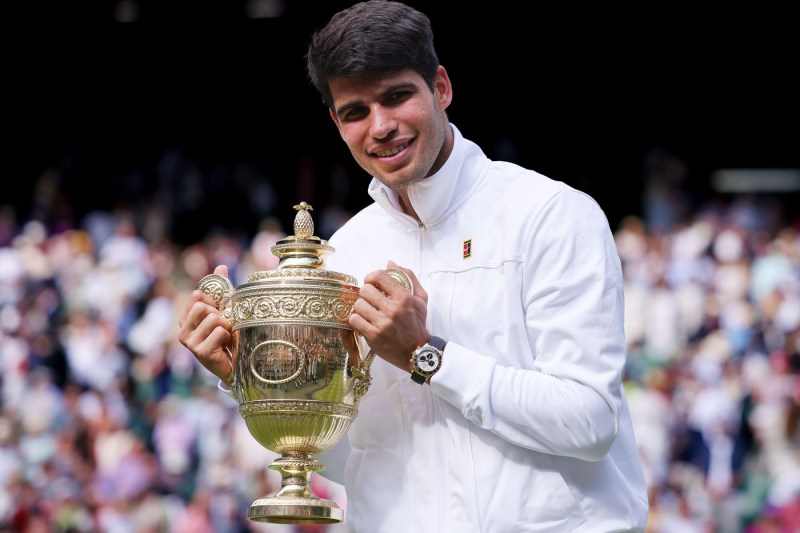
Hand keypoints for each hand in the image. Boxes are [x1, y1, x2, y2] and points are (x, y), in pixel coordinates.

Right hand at [177, 264, 234, 383]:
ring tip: (226, 338)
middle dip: (221, 314)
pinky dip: (229, 337)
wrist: (235, 366)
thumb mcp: (223, 311)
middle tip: (224, 327)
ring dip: (227, 326)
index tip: (219, 311)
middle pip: (204, 306)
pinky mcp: (200, 352)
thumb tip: (221, 266)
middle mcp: (183, 331)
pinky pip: (220, 332)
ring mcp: (190, 343)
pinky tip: (226, 347)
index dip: (213, 300)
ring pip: (214, 318)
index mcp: (187, 319)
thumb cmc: (227, 337)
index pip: (197, 296)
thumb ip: (220, 290)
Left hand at [349, 260, 429, 371]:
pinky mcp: (374, 336)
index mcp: (404, 297)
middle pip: (365, 290)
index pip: (379, 276)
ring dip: (361, 308)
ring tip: (368, 312)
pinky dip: (357, 320)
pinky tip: (364, 322)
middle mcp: (393, 309)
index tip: (371, 283)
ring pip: (358, 305)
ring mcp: (382, 323)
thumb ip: (408, 277)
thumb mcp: (420, 299)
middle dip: (365, 294)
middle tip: (370, 300)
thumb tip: (390, 263)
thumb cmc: (417, 324)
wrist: (418, 352)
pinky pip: (354, 320)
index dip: (371, 277)